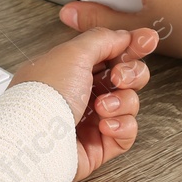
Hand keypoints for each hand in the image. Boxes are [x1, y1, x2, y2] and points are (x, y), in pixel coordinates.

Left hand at [8, 26, 156, 181]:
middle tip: (119, 77)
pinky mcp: (99, 145)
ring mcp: (91, 119)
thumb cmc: (43, 98)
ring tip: (102, 107)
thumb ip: (102, 39)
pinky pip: (127, 132)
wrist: (34, 141)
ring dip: (122, 102)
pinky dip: (121, 126)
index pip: (109, 52)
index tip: (147, 40)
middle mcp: (81, 92)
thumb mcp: (72, 53)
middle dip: (130, 73)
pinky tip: (106, 125)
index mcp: (71, 68)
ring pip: (129, 103)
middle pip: (125, 76)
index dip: (131, 45)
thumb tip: (122, 36)